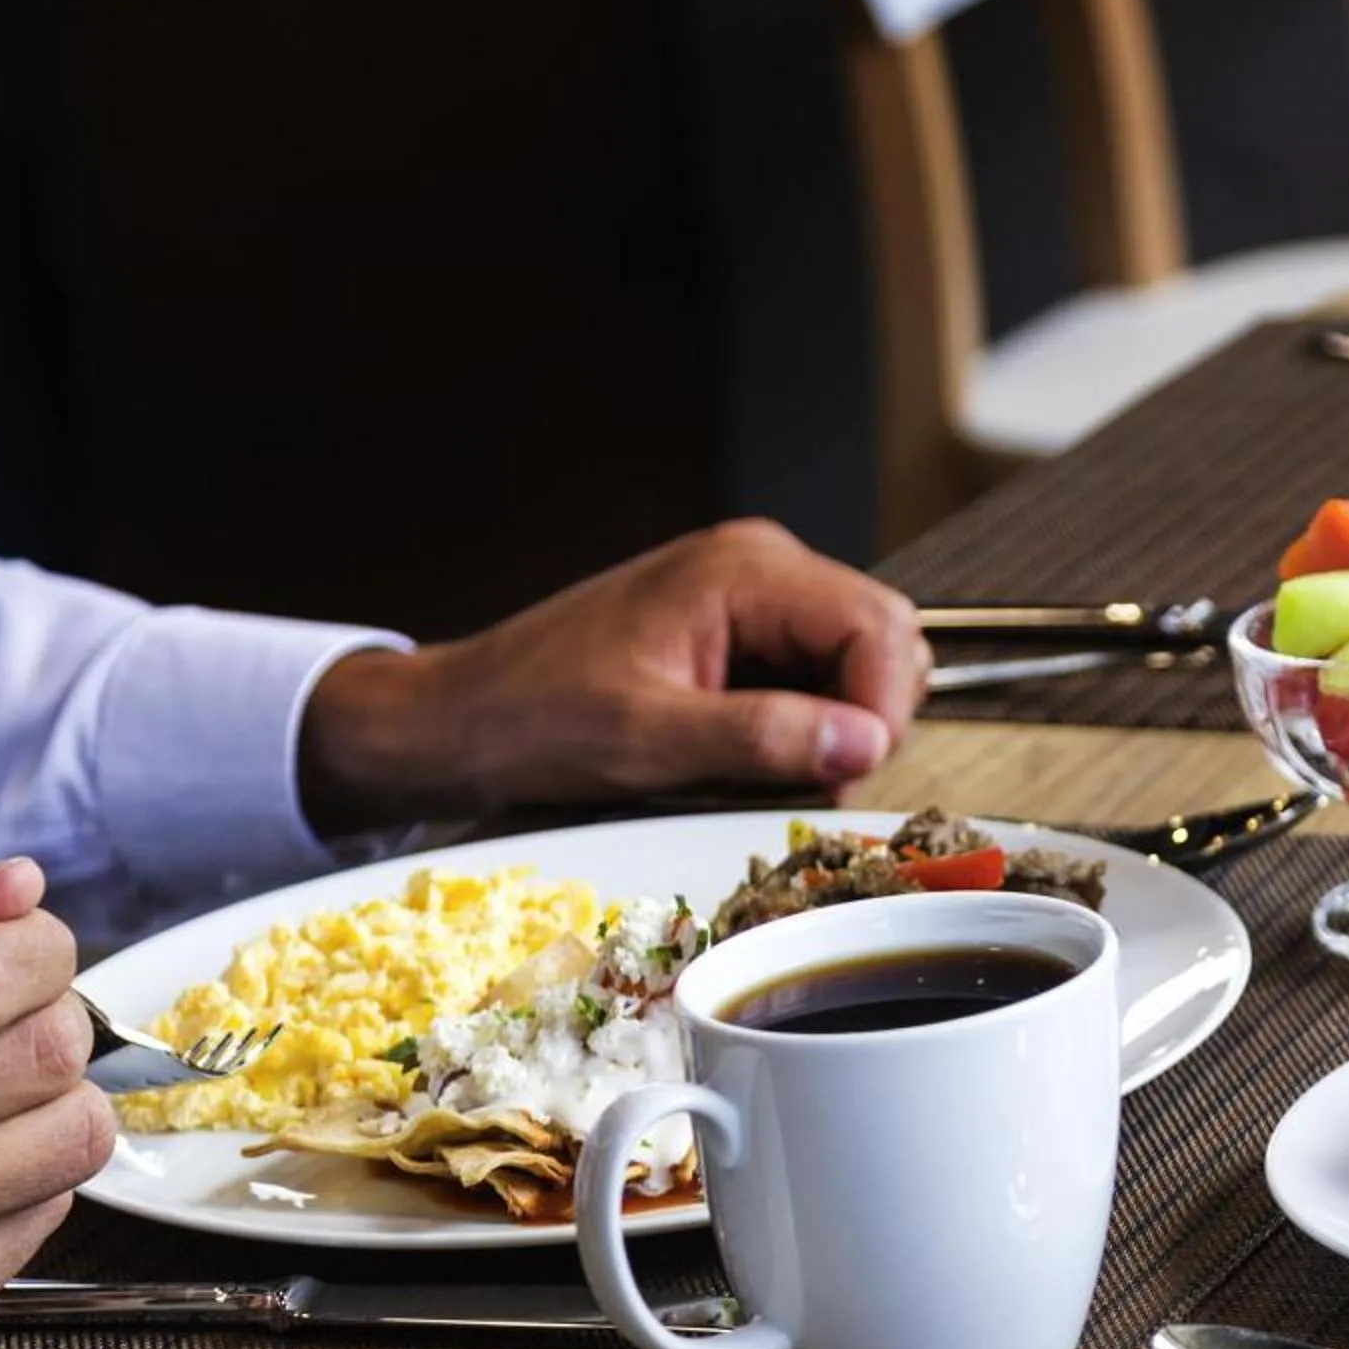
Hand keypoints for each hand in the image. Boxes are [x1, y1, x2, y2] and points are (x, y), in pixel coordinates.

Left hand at [295, 519, 932, 833]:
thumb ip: (764, 738)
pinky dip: (799, 730)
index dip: (882, 707)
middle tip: (801, 782)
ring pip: (857, 666)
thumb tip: (865, 743)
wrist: (464, 719)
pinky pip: (813, 680)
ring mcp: (753, 599)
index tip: (845, 774)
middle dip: (863, 720)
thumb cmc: (535, 718)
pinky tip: (743, 757)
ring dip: (830, 731)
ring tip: (758, 772)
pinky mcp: (741, 634)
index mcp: (744, 571)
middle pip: (884, 639)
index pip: (880, 625)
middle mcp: (760, 567)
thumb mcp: (649, 740)